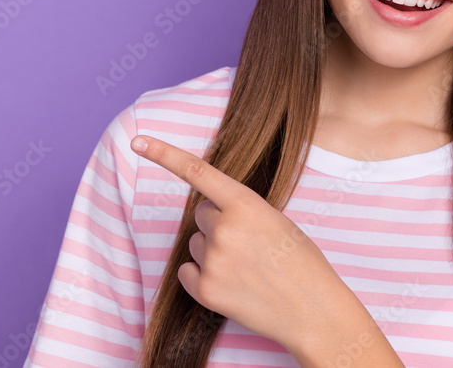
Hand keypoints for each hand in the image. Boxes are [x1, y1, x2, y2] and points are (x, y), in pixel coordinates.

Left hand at [129, 134, 351, 354]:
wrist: (314, 310)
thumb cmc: (301, 262)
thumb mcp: (276, 220)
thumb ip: (241, 210)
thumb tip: (211, 213)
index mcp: (246, 204)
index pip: (197, 171)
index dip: (164, 154)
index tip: (138, 142)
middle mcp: (224, 229)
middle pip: (201, 214)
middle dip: (219, 224)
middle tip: (250, 245)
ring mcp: (213, 260)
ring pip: (197, 243)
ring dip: (215, 252)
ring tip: (248, 268)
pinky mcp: (205, 291)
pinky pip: (187, 272)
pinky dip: (203, 277)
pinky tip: (232, 285)